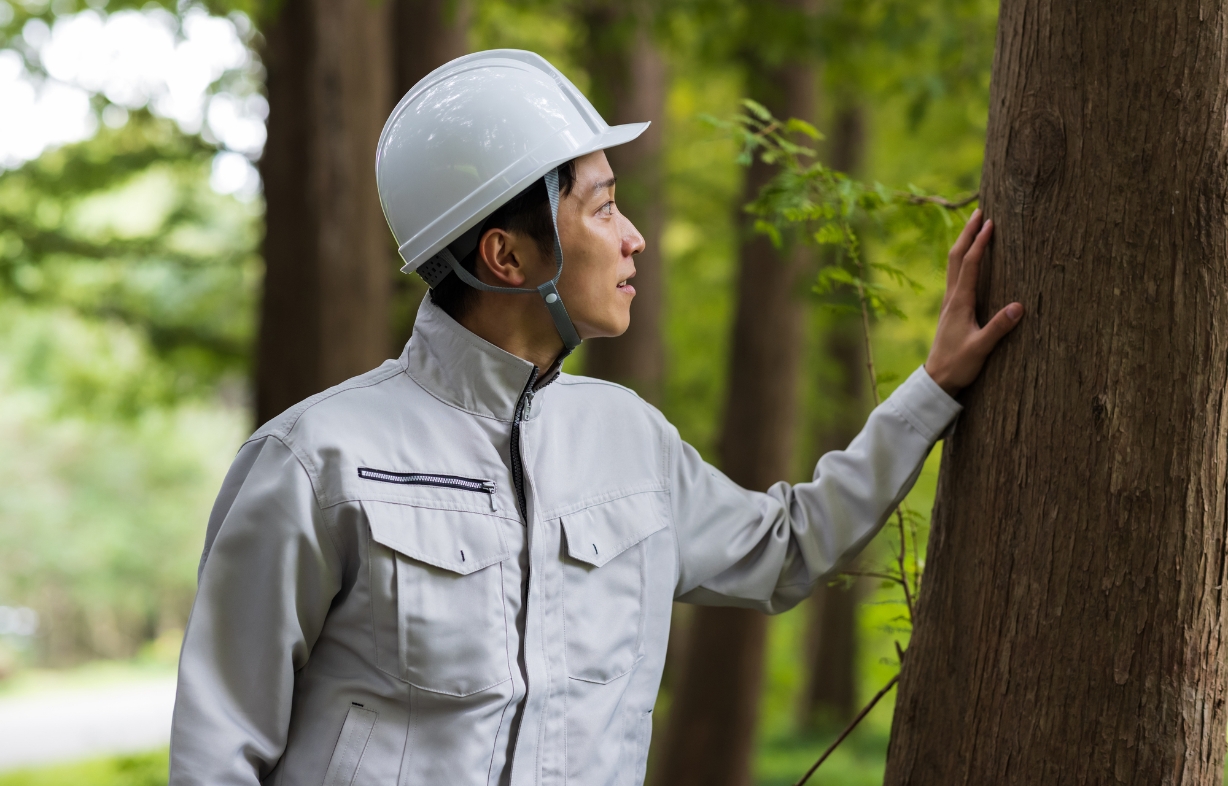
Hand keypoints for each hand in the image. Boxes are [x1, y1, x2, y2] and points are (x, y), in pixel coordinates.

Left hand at [924, 210, 1022, 396]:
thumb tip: (1020, 306)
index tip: (990, 222)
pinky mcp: (950, 310)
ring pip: (953, 265)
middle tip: (979, 211)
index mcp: (959, 303)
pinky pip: (955, 276)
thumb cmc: (957, 365)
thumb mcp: (980, 349)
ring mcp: (949, 303)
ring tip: (974, 226)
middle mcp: (951, 298)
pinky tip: (968, 259)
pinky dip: (962, 259)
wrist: (936, 380)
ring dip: (963, 243)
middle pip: (956, 257)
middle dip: (968, 233)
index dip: (980, 242)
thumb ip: (998, 328)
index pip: (969, 264)